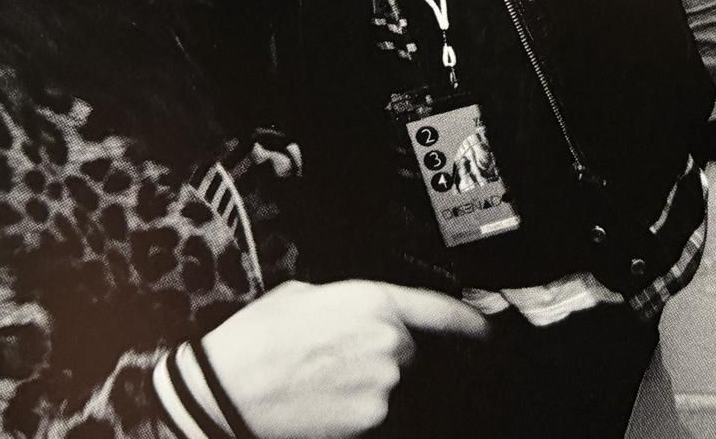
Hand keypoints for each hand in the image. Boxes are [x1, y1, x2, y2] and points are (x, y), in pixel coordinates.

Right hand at [201, 279, 487, 437]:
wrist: (227, 391)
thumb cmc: (257, 339)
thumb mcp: (303, 294)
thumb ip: (347, 301)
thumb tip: (357, 314)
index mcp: (375, 300)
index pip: (442, 310)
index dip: (471, 321)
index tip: (487, 330)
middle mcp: (389, 341)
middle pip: (411, 350)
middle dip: (383, 353)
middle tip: (337, 356)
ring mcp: (383, 385)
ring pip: (391, 382)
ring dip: (367, 381)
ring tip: (320, 379)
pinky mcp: (370, 420)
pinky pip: (375, 410)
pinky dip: (355, 406)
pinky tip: (321, 399)